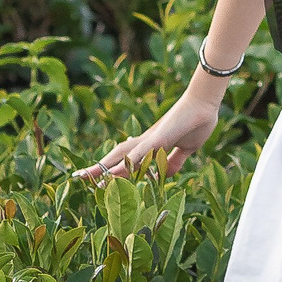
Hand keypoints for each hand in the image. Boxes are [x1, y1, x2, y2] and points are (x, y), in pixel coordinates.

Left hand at [77, 89, 219, 182]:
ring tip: (88, 178)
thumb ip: (175, 161)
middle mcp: (146, 141)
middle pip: (116, 156)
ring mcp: (151, 139)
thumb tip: (165, 174)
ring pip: (123, 156)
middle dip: (98, 167)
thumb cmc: (197, 122)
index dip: (112, 168)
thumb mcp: (186, 148)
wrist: (204, 103)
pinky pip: (140, 154)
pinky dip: (128, 164)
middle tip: (78, 176)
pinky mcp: (159, 138)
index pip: (126, 159)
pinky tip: (116, 171)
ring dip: (106, 168)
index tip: (99, 177)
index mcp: (151, 145)